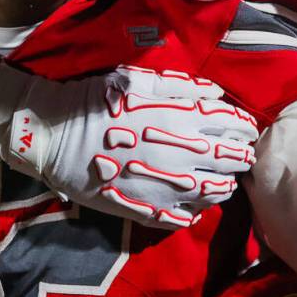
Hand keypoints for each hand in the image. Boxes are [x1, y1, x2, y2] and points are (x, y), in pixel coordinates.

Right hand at [3, 65, 258, 228]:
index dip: (244, 125)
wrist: (53, 136)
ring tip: (222, 176)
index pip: (233, 126)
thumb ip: (180, 87)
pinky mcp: (149, 211)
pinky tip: (194, 198)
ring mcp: (167, 189)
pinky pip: (188, 215)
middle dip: (241, 154)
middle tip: (240, 150)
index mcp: (180, 121)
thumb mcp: (137, 81)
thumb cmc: (94, 101)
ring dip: (225, 182)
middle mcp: (181, 157)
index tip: (243, 125)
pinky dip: (199, 207)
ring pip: (217, 192)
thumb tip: (216, 92)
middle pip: (232, 161)